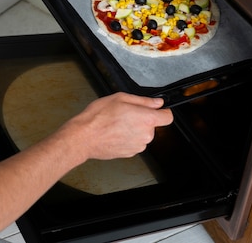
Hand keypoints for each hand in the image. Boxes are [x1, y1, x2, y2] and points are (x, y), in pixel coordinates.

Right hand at [58, 92, 173, 161]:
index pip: (168, 117)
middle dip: (143, 119)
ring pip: (142, 135)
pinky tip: (115, 132)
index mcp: (146, 119)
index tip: (156, 109)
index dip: (163, 111)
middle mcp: (146, 135)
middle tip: (125, 113)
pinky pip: (134, 143)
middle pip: (153, 125)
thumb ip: (143, 101)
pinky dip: (127, 138)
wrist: (84, 137)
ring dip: (134, 129)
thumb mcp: (120, 98)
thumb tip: (157, 102)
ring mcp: (138, 146)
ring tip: (117, 123)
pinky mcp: (130, 154)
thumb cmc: (98, 117)